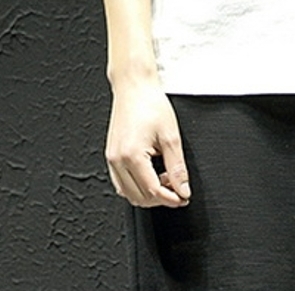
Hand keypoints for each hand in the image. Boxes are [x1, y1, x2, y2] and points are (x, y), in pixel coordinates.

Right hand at [105, 82, 190, 208]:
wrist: (134, 86)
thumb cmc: (150, 104)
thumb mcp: (171, 137)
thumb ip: (178, 169)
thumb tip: (182, 190)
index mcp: (132, 155)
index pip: (153, 191)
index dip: (171, 199)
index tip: (183, 198)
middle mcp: (117, 160)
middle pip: (140, 197)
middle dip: (161, 198)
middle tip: (177, 188)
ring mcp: (112, 160)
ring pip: (130, 194)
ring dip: (149, 194)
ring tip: (165, 180)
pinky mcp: (112, 157)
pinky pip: (122, 184)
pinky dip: (138, 187)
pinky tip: (152, 176)